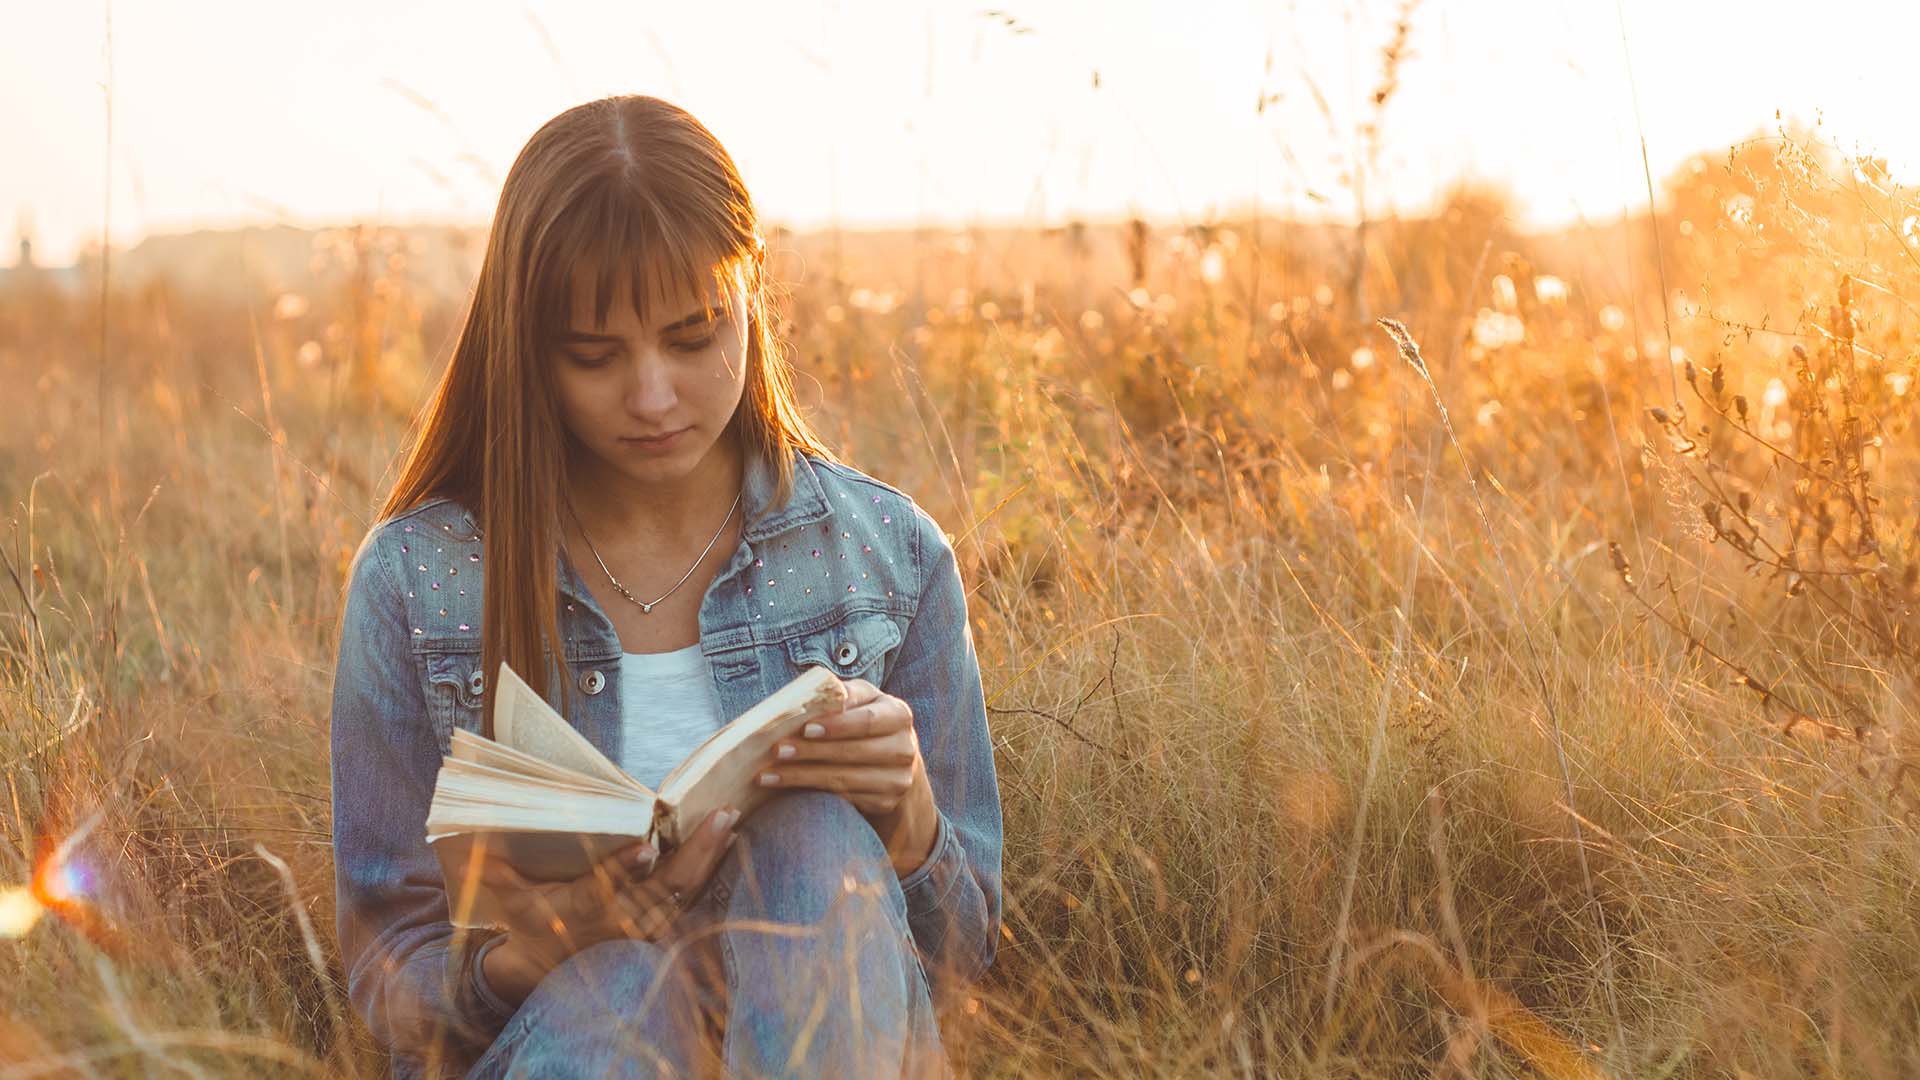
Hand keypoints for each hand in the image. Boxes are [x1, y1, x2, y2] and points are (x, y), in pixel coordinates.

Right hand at [474, 806, 739, 1005]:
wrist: (550, 967)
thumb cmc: (532, 921)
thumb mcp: (510, 898)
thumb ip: (496, 871)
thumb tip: (474, 840)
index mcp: (581, 908)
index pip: (603, 888)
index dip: (623, 870)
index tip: (644, 848)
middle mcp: (619, 918)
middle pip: (664, 888)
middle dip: (695, 852)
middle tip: (720, 815)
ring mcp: (644, 924)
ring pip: (684, 892)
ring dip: (710, 856)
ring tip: (729, 820)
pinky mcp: (660, 925)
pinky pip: (691, 897)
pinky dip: (711, 869)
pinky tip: (728, 840)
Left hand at [755, 677, 939, 875]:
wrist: (893, 760)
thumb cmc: (864, 721)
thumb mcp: (860, 701)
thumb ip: (842, 695)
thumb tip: (813, 693)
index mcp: (899, 714)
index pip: (868, 720)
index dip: (837, 726)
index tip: (805, 728)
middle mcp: (904, 748)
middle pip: (854, 752)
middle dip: (812, 752)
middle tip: (778, 750)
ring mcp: (897, 779)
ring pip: (845, 779)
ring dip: (802, 777)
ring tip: (769, 774)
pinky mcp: (884, 802)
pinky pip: (844, 798)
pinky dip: (811, 793)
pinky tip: (784, 788)